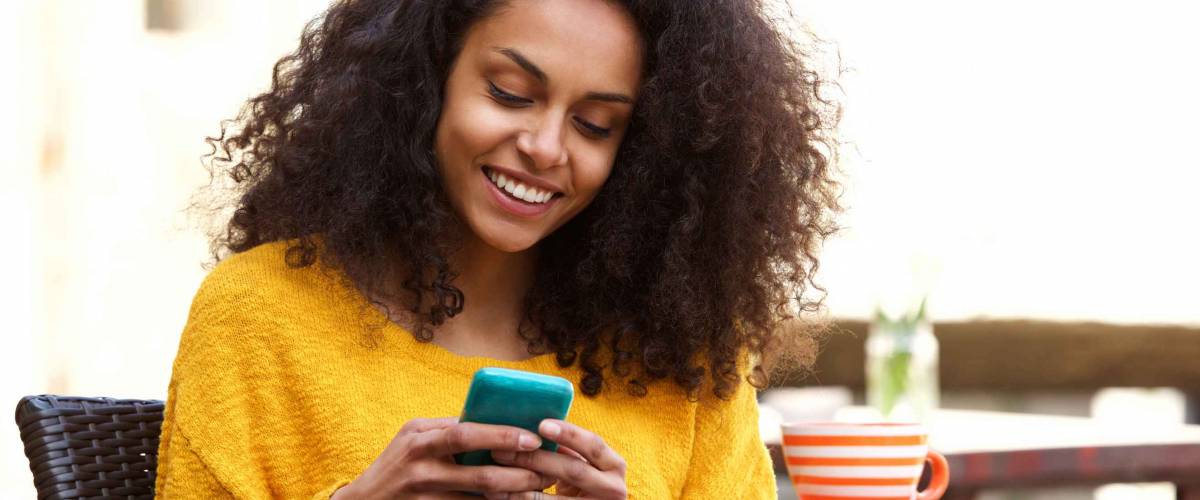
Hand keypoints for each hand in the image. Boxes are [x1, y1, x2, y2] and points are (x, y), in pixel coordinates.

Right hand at [334, 417, 556, 499]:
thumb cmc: (396, 463)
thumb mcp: (412, 436)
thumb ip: (446, 428)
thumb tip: (491, 417)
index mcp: (419, 441)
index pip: (465, 434)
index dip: (501, 435)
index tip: (532, 438)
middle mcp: (420, 470)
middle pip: (479, 474)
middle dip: (518, 474)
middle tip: (546, 472)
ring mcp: (425, 499)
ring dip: (512, 497)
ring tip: (536, 490)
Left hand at [487, 419, 626, 499]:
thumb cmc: (583, 483)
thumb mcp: (585, 463)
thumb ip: (569, 449)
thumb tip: (529, 425)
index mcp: (614, 466)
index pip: (593, 444)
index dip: (569, 434)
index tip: (541, 424)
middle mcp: (613, 489)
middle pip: (572, 470)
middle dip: (535, 459)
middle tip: (502, 450)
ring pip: (554, 499)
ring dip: (520, 485)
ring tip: (493, 474)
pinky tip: (498, 494)